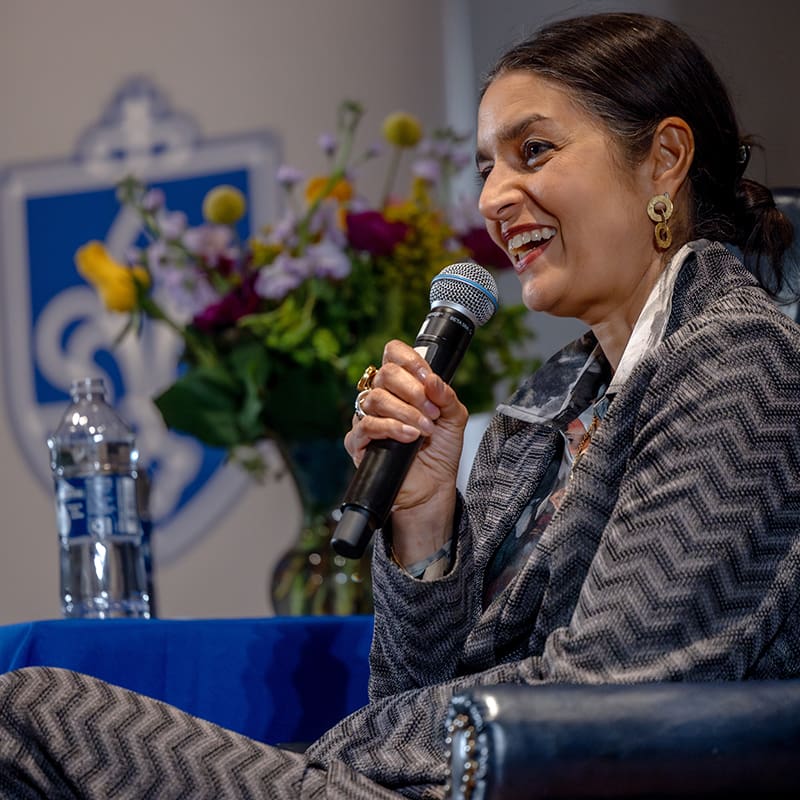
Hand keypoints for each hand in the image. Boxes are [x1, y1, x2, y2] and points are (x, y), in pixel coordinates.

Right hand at [344, 340, 467, 562]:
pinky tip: (410, 436)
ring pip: (376, 399)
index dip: (409, 360)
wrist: (432, 487)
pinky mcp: (358, 442)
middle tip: (432, 412)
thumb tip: (433, 380)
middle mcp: (381, 397)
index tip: (428, 378)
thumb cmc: (440, 451)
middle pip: (384, 374)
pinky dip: (392, 428)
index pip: (394, 354)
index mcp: (402, 385)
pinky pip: (367, 426)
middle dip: (412, 391)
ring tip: (425, 429)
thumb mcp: (454, 419)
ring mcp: (366, 418)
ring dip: (406, 412)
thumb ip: (447, 396)